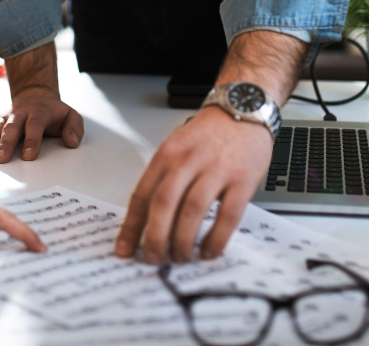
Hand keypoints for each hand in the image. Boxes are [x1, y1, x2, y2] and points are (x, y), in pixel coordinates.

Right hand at [0, 42, 83, 162]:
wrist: (37, 97)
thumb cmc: (54, 113)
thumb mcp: (70, 116)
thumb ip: (75, 128)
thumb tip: (72, 142)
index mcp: (39, 111)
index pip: (35, 125)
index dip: (32, 140)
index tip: (28, 157)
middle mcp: (20, 112)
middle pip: (12, 126)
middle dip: (6, 143)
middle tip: (2, 160)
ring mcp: (7, 116)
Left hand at [115, 107, 271, 263]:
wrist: (243, 109)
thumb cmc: (209, 133)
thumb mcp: (177, 147)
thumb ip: (164, 178)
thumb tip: (148, 220)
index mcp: (168, 154)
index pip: (142, 194)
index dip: (132, 226)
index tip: (125, 249)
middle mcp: (189, 160)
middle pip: (164, 203)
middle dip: (155, 238)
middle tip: (153, 258)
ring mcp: (216, 169)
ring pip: (192, 210)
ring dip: (183, 241)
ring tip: (180, 257)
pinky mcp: (242, 179)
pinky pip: (227, 215)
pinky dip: (216, 238)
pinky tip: (209, 250)